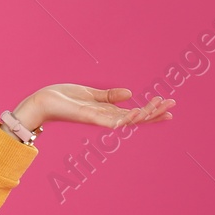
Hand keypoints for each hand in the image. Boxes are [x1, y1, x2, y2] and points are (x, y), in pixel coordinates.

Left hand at [6, 85, 173, 131]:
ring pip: (127, 120)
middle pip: (136, 118)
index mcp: (106, 111)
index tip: (168, 106)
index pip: (134, 113)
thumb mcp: (90, 93)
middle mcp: (105, 118)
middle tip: (172, 107)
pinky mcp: (89, 118)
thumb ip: (109, 96)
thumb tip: (130, 93)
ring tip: (160, 107)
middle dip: (154, 113)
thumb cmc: (62, 99)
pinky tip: (137, 113)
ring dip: (144, 114)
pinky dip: (124, 118)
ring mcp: (98, 119)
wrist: (42, 102)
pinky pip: (110, 120)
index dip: (151, 110)